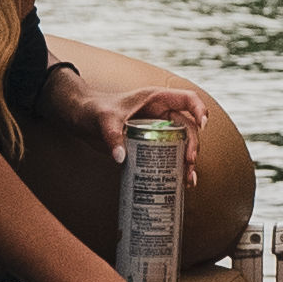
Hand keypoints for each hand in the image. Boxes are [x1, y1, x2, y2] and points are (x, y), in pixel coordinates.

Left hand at [49, 66, 209, 173]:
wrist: (80, 118)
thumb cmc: (92, 110)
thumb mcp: (103, 119)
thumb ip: (111, 135)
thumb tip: (120, 158)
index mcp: (156, 99)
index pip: (187, 99)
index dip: (199, 110)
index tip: (202, 127)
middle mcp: (161, 113)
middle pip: (188, 127)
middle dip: (193, 145)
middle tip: (189, 162)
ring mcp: (157, 129)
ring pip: (182, 143)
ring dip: (189, 160)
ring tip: (188, 180)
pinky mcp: (150, 144)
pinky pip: (169, 154)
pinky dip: (177, 167)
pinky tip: (180, 182)